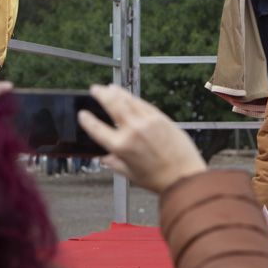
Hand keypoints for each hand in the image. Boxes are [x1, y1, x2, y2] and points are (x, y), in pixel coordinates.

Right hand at [77, 84, 206, 192]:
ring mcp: (147, 122)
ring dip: (116, 92)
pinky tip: (128, 95)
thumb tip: (104, 157)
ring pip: (128, 100)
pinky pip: (143, 104)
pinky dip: (133, 98)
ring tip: (109, 87)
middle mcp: (132, 131)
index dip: (87, 120)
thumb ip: (114, 163)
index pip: (97, 129)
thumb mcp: (129, 174)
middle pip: (112, 105)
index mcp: (121, 147)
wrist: (184, 177)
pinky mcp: (161, 118)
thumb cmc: (158, 179)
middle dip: (101, 94)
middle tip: (95, 89)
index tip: (82, 114)